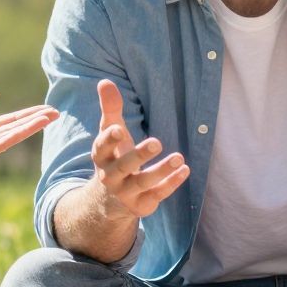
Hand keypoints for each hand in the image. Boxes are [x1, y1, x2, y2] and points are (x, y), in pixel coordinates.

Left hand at [0, 90, 58, 177]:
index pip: (9, 122)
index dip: (27, 115)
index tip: (46, 109)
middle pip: (15, 128)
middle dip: (35, 120)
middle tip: (56, 112)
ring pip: (11, 136)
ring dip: (30, 127)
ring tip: (49, 117)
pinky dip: (15, 135)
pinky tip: (28, 128)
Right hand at [91, 80, 187, 220]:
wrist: (109, 201)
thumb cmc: (114, 157)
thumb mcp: (110, 134)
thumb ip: (110, 109)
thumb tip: (105, 81)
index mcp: (101, 157)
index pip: (102, 148)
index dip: (109, 139)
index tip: (119, 129)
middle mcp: (111, 177)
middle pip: (124, 166)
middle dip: (139, 155)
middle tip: (157, 142)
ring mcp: (126, 193)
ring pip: (144, 182)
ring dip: (162, 170)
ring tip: (179, 157)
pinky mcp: (142, 205)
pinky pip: (157, 194)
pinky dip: (171, 183)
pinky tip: (185, 170)